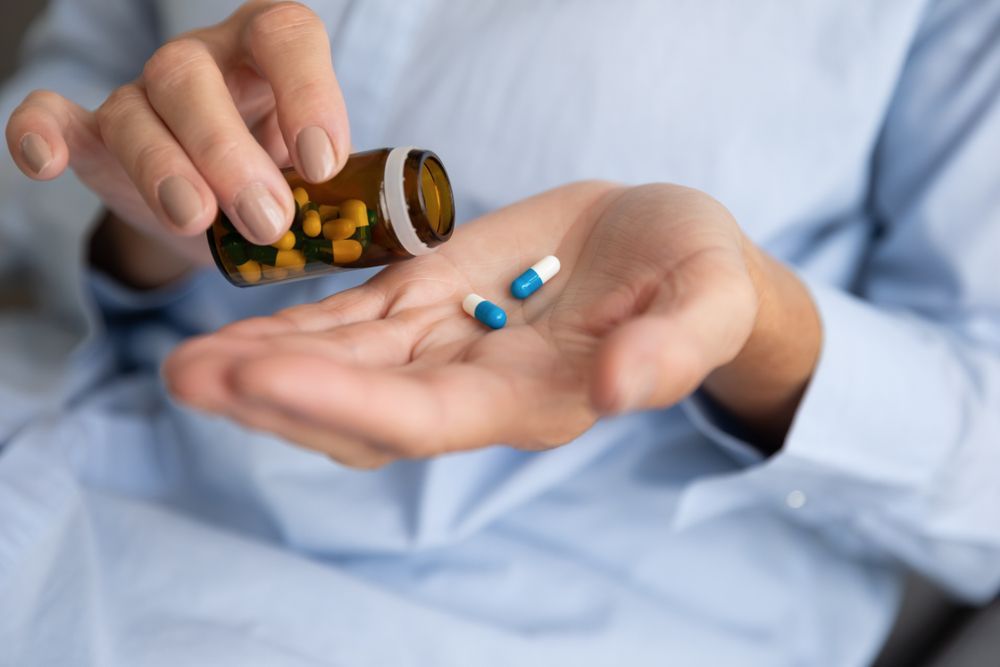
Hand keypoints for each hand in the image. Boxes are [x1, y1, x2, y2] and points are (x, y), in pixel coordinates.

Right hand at [4, 0, 348, 273]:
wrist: (228, 211)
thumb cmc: (287, 185)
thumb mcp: (326, 183)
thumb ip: (355, 194)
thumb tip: (408, 238)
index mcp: (271, 55)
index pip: (286, 36)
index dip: (306, 92)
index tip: (324, 163)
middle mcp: (204, 63)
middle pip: (195, 78)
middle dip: (229, 152)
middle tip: (267, 219)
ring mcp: (144, 94)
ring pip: (138, 107)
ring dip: (166, 168)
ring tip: (199, 222)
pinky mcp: (95, 134)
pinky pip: (52, 115)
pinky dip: (40, 132)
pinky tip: (45, 160)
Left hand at [165, 181, 820, 467]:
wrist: (670, 249)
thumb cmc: (699, 275)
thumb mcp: (708, 298)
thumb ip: (673, 348)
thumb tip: (621, 390)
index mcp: (537, 397)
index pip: (426, 417)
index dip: (343, 400)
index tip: (259, 376)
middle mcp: (477, 386)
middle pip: (360, 408)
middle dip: (276, 395)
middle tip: (187, 375)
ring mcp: (448, 343)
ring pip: (344, 368)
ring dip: (265, 365)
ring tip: (186, 359)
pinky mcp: (434, 300)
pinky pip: (355, 324)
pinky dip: (296, 327)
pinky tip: (239, 328)